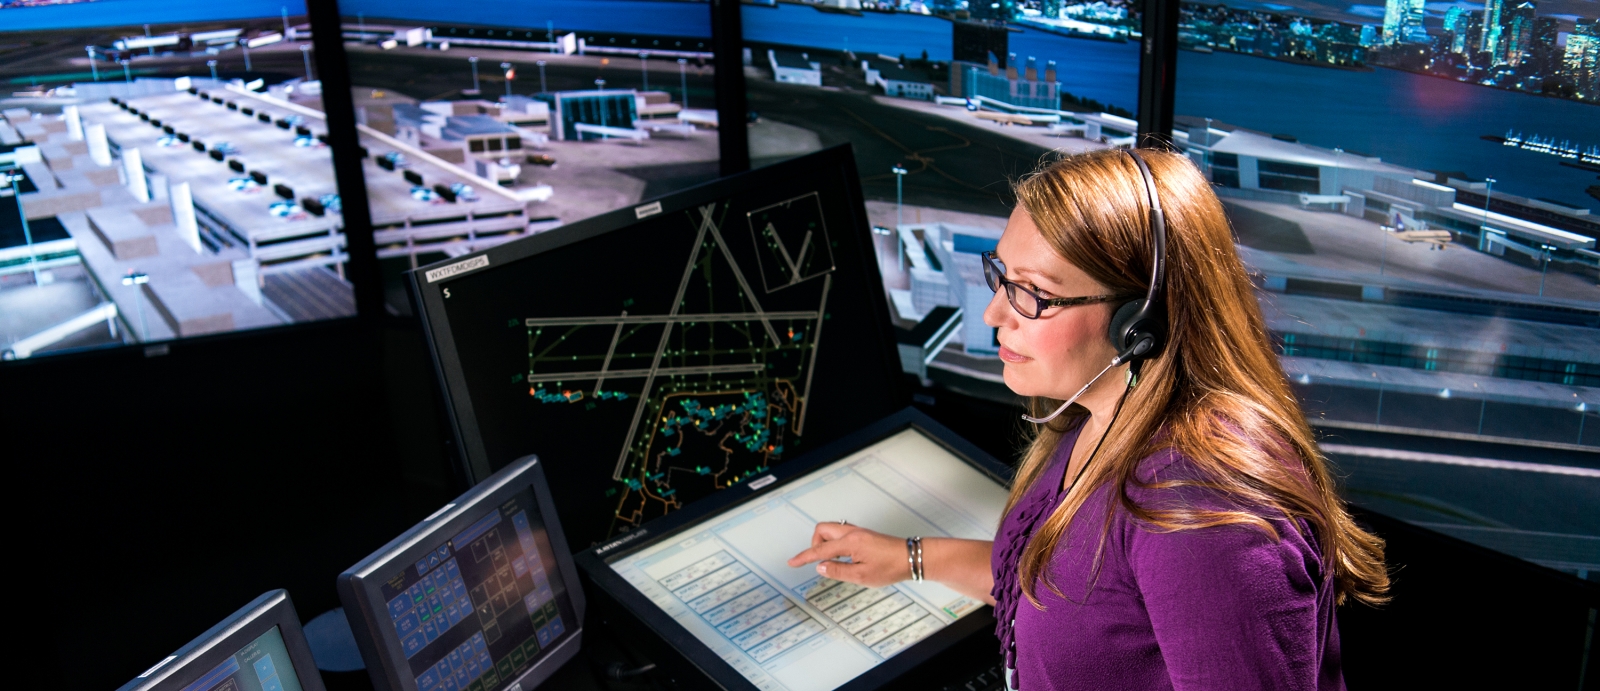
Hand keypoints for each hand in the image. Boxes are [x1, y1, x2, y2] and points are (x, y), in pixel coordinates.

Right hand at [786, 522, 908, 587]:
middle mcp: (852, 533)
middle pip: (822, 530)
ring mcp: (858, 531)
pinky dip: (836, 544)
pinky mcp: (864, 534)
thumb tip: (820, 567)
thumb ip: (838, 571)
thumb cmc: (890, 567)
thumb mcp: (861, 577)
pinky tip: (843, 557)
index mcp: (850, 543)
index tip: (792, 562)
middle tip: (821, 562)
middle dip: (815, 544)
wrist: (911, 557)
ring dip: (826, 544)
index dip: (804, 557)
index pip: (820, 550)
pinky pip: (841, 534)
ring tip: (833, 562)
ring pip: (831, 530)